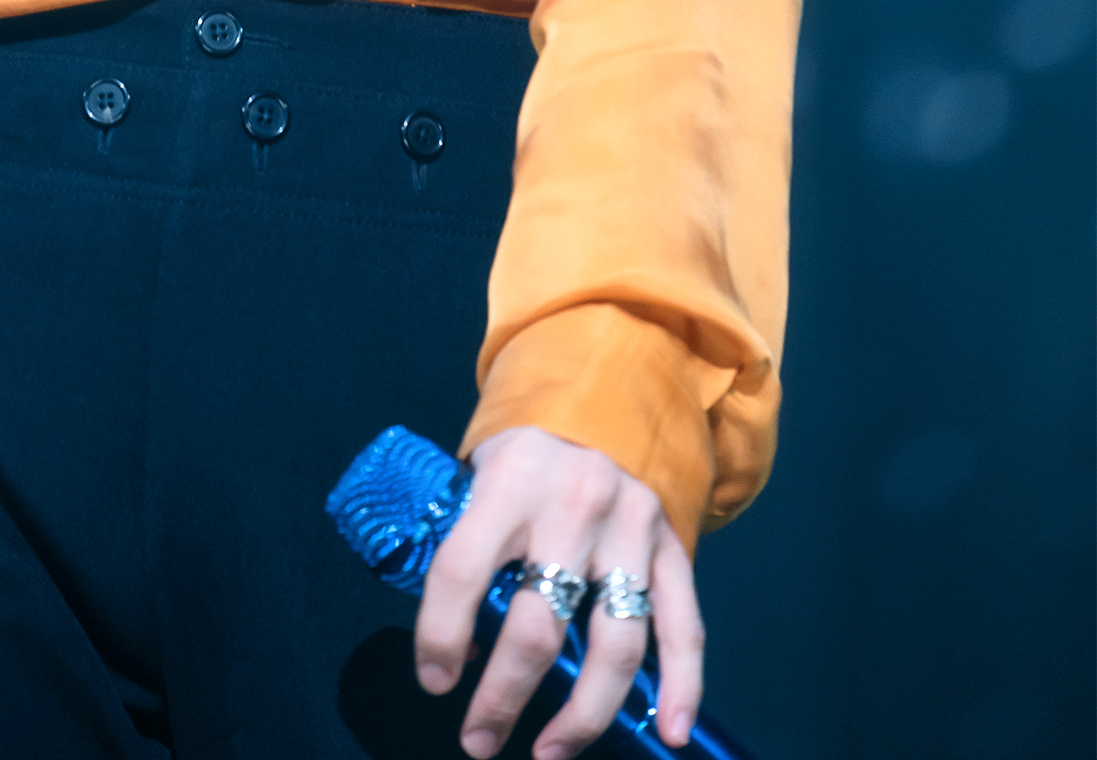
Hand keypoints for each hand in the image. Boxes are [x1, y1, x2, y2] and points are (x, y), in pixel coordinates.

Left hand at [412, 425, 703, 759]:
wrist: (607, 394)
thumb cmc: (528, 454)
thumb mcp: (483, 473)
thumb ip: (470, 542)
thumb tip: (460, 644)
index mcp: (510, 481)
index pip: (462, 569)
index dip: (441, 635)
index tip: (435, 680)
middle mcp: (573, 504)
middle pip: (538, 624)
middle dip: (503, 697)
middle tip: (478, 741)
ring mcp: (630, 528)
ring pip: (614, 642)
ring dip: (583, 715)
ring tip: (551, 751)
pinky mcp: (672, 545)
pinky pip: (683, 626)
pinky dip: (681, 686)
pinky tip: (667, 730)